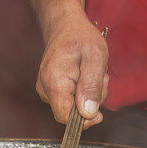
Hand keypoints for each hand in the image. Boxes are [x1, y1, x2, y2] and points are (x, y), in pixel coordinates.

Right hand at [35, 12, 108, 128]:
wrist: (64, 26)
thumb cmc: (80, 38)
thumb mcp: (95, 57)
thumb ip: (91, 86)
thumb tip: (87, 113)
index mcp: (55, 81)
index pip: (65, 116)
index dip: (83, 120)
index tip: (99, 113)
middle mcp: (45, 88)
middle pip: (71, 113)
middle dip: (91, 101)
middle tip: (101, 79)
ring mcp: (46, 90)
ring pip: (72, 108)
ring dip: (89, 95)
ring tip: (94, 73)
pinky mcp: (50, 91)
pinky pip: (70, 101)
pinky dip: (82, 92)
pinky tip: (86, 76)